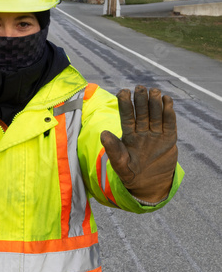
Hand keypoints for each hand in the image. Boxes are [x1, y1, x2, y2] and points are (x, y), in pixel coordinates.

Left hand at [100, 85, 177, 202]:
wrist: (148, 184)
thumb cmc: (130, 173)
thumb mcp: (119, 163)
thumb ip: (113, 149)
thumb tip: (103, 133)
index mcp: (128, 135)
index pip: (126, 117)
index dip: (125, 104)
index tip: (123, 91)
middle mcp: (142, 132)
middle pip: (142, 113)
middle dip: (140, 100)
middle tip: (140, 87)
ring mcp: (156, 135)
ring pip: (155, 116)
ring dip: (155, 103)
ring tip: (155, 91)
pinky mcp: (169, 139)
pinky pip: (169, 124)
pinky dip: (169, 114)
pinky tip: (167, 101)